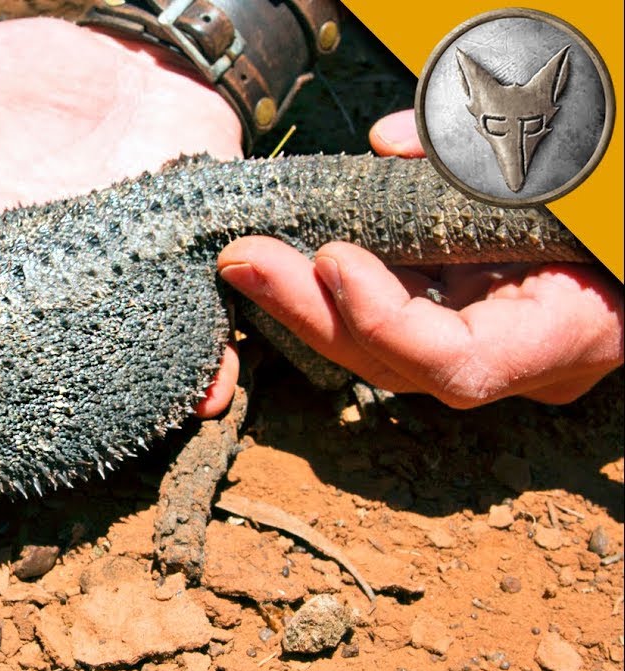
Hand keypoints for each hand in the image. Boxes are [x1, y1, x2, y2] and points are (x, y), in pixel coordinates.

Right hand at [0, 18, 242, 415]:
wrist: (146, 58)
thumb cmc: (44, 75)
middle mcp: (35, 283)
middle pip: (1, 360)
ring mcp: (106, 282)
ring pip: (97, 361)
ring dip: (99, 397)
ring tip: (90, 441)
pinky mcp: (173, 267)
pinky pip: (192, 328)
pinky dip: (202, 363)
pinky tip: (204, 392)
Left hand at [219, 110, 623, 407]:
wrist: (616, 224)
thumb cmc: (604, 195)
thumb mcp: (566, 164)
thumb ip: (483, 152)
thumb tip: (387, 142)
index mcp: (566, 334)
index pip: (458, 365)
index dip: (384, 320)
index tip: (331, 258)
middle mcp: (522, 367)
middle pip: (396, 365)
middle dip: (311, 312)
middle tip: (243, 260)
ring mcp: (489, 357)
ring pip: (378, 353)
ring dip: (305, 305)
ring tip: (245, 258)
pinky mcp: (460, 332)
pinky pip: (385, 326)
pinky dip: (333, 295)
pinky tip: (280, 261)